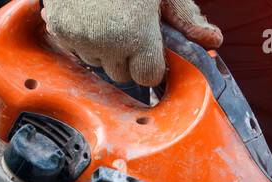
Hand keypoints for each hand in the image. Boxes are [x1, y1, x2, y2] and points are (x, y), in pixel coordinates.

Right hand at [42, 0, 222, 86]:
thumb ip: (187, 18)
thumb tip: (213, 41)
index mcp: (135, 34)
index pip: (149, 77)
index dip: (152, 63)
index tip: (150, 46)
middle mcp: (105, 42)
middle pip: (123, 74)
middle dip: (128, 57)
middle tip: (127, 25)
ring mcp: (78, 37)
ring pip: (98, 64)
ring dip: (104, 49)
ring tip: (107, 16)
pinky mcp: (58, 30)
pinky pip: (75, 50)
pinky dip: (82, 38)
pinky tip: (90, 15)